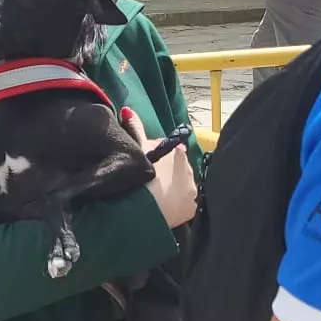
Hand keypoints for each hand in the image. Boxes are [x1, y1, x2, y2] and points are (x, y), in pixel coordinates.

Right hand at [123, 107, 197, 228]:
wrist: (140, 210)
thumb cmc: (138, 175)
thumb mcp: (136, 148)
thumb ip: (135, 127)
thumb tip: (128, 109)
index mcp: (179, 153)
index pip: (169, 149)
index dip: (155, 154)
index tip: (144, 162)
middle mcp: (190, 170)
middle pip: (177, 168)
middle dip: (166, 171)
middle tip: (147, 180)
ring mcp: (192, 191)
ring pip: (182, 186)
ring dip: (172, 188)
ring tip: (154, 196)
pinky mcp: (191, 210)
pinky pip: (184, 205)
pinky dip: (176, 205)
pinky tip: (163, 208)